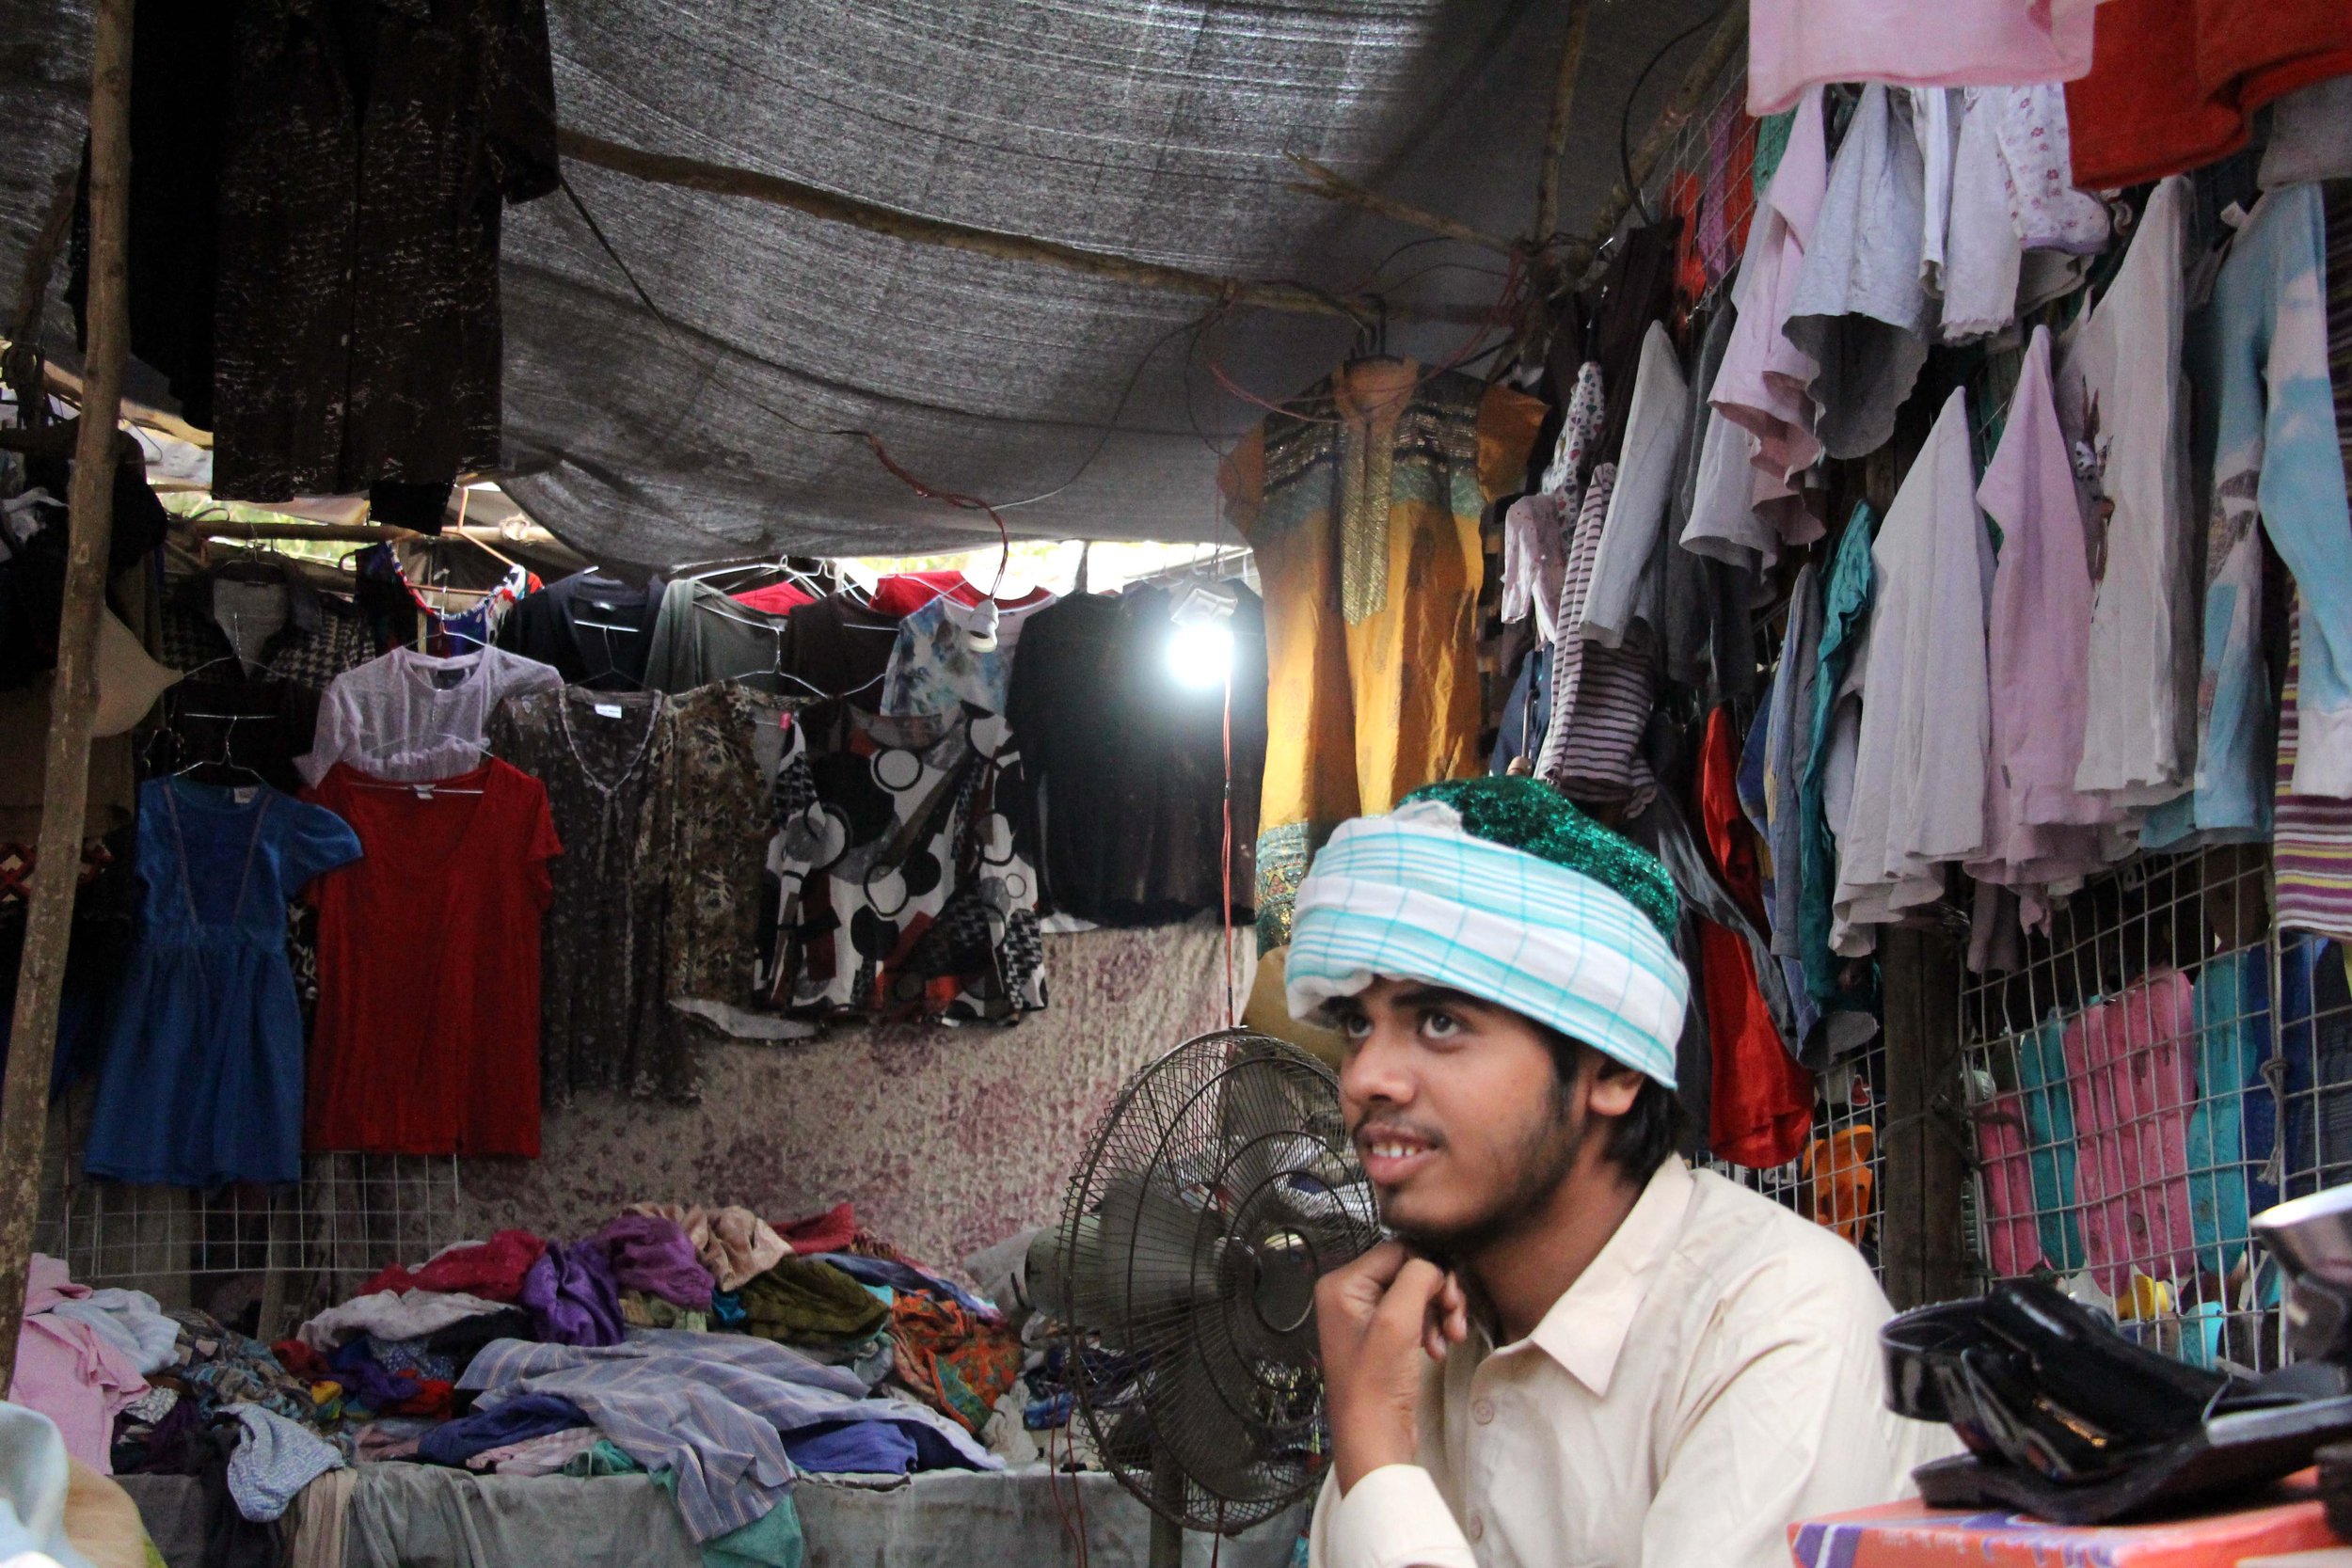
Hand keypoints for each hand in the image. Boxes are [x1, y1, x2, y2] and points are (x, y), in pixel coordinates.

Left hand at [1315, 1241, 1469, 1492]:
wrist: (1374, 1439)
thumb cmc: (1376, 1384)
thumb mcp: (1397, 1321)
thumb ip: (1417, 1278)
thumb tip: (1435, 1265)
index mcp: (1341, 1284)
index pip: (1397, 1250)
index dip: (1430, 1269)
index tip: (1450, 1297)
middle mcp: (1349, 1296)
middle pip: (1409, 1271)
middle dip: (1438, 1293)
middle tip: (1455, 1317)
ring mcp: (1365, 1319)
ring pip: (1417, 1294)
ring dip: (1440, 1312)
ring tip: (1453, 1337)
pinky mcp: (1382, 1339)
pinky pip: (1415, 1317)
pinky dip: (1434, 1329)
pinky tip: (1440, 1349)